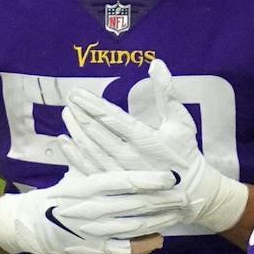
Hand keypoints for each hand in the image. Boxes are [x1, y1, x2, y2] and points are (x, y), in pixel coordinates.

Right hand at [0, 169, 188, 253]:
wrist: (31, 223)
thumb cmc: (61, 193)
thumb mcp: (77, 173)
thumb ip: (101, 163)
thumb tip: (123, 138)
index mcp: (86, 187)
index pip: (123, 181)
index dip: (150, 179)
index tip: (171, 177)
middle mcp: (90, 210)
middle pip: (135, 205)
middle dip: (164, 201)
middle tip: (186, 196)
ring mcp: (92, 232)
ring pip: (134, 227)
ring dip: (160, 220)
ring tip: (178, 213)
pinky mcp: (93, 249)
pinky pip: (123, 249)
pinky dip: (142, 245)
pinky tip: (158, 239)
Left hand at [63, 58, 248, 233]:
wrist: (189, 189)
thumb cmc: (185, 151)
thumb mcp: (180, 120)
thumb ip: (166, 92)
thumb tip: (156, 63)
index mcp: (145, 139)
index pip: (111, 117)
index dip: (92, 104)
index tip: (77, 93)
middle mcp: (128, 156)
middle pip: (96, 132)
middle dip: (80, 114)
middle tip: (68, 99)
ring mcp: (119, 172)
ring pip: (90, 149)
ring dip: (76, 131)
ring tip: (66, 114)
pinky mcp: (114, 185)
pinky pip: (89, 169)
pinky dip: (74, 156)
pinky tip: (64, 143)